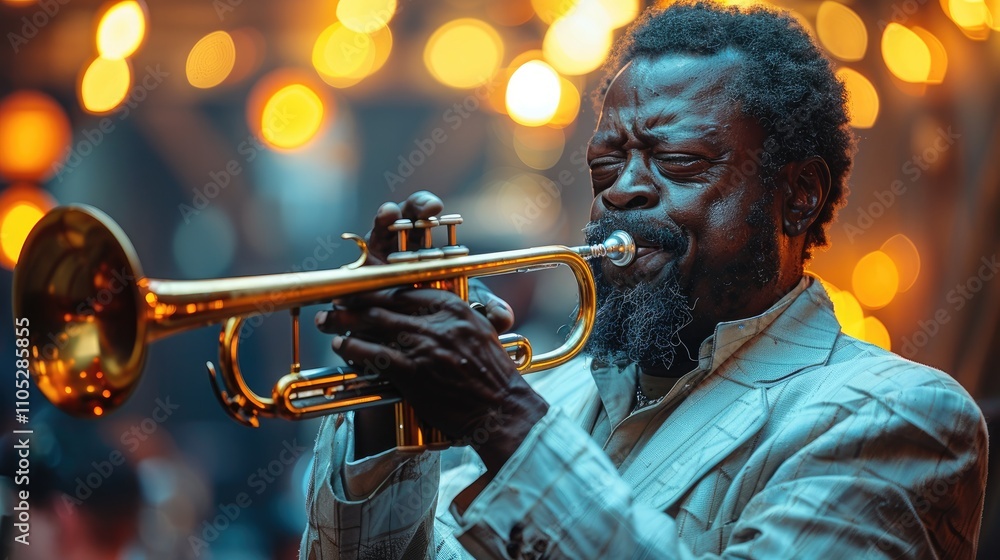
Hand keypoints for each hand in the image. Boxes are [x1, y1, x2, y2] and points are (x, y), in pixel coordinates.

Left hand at [315, 288, 547, 473]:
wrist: (502, 411)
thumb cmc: (492, 377)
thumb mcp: (479, 334)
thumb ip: (451, 319)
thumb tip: (421, 313)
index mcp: (456, 309)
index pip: (407, 289)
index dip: (378, 287)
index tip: (362, 288)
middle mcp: (439, 322)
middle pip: (385, 303)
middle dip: (354, 300)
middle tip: (334, 300)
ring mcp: (425, 346)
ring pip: (375, 324)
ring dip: (345, 321)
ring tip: (327, 320)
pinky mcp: (414, 372)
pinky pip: (375, 354)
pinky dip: (353, 348)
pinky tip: (341, 345)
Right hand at [362, 190, 513, 331]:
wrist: (404, 342)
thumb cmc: (432, 318)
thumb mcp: (462, 312)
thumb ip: (486, 311)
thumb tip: (504, 315)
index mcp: (426, 245)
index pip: (428, 217)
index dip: (429, 207)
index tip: (443, 210)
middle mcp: (404, 243)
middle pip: (409, 214)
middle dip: (418, 205)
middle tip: (430, 208)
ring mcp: (382, 252)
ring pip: (385, 223)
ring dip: (390, 213)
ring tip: (392, 212)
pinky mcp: (363, 265)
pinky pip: (366, 244)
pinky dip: (375, 228)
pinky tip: (383, 220)